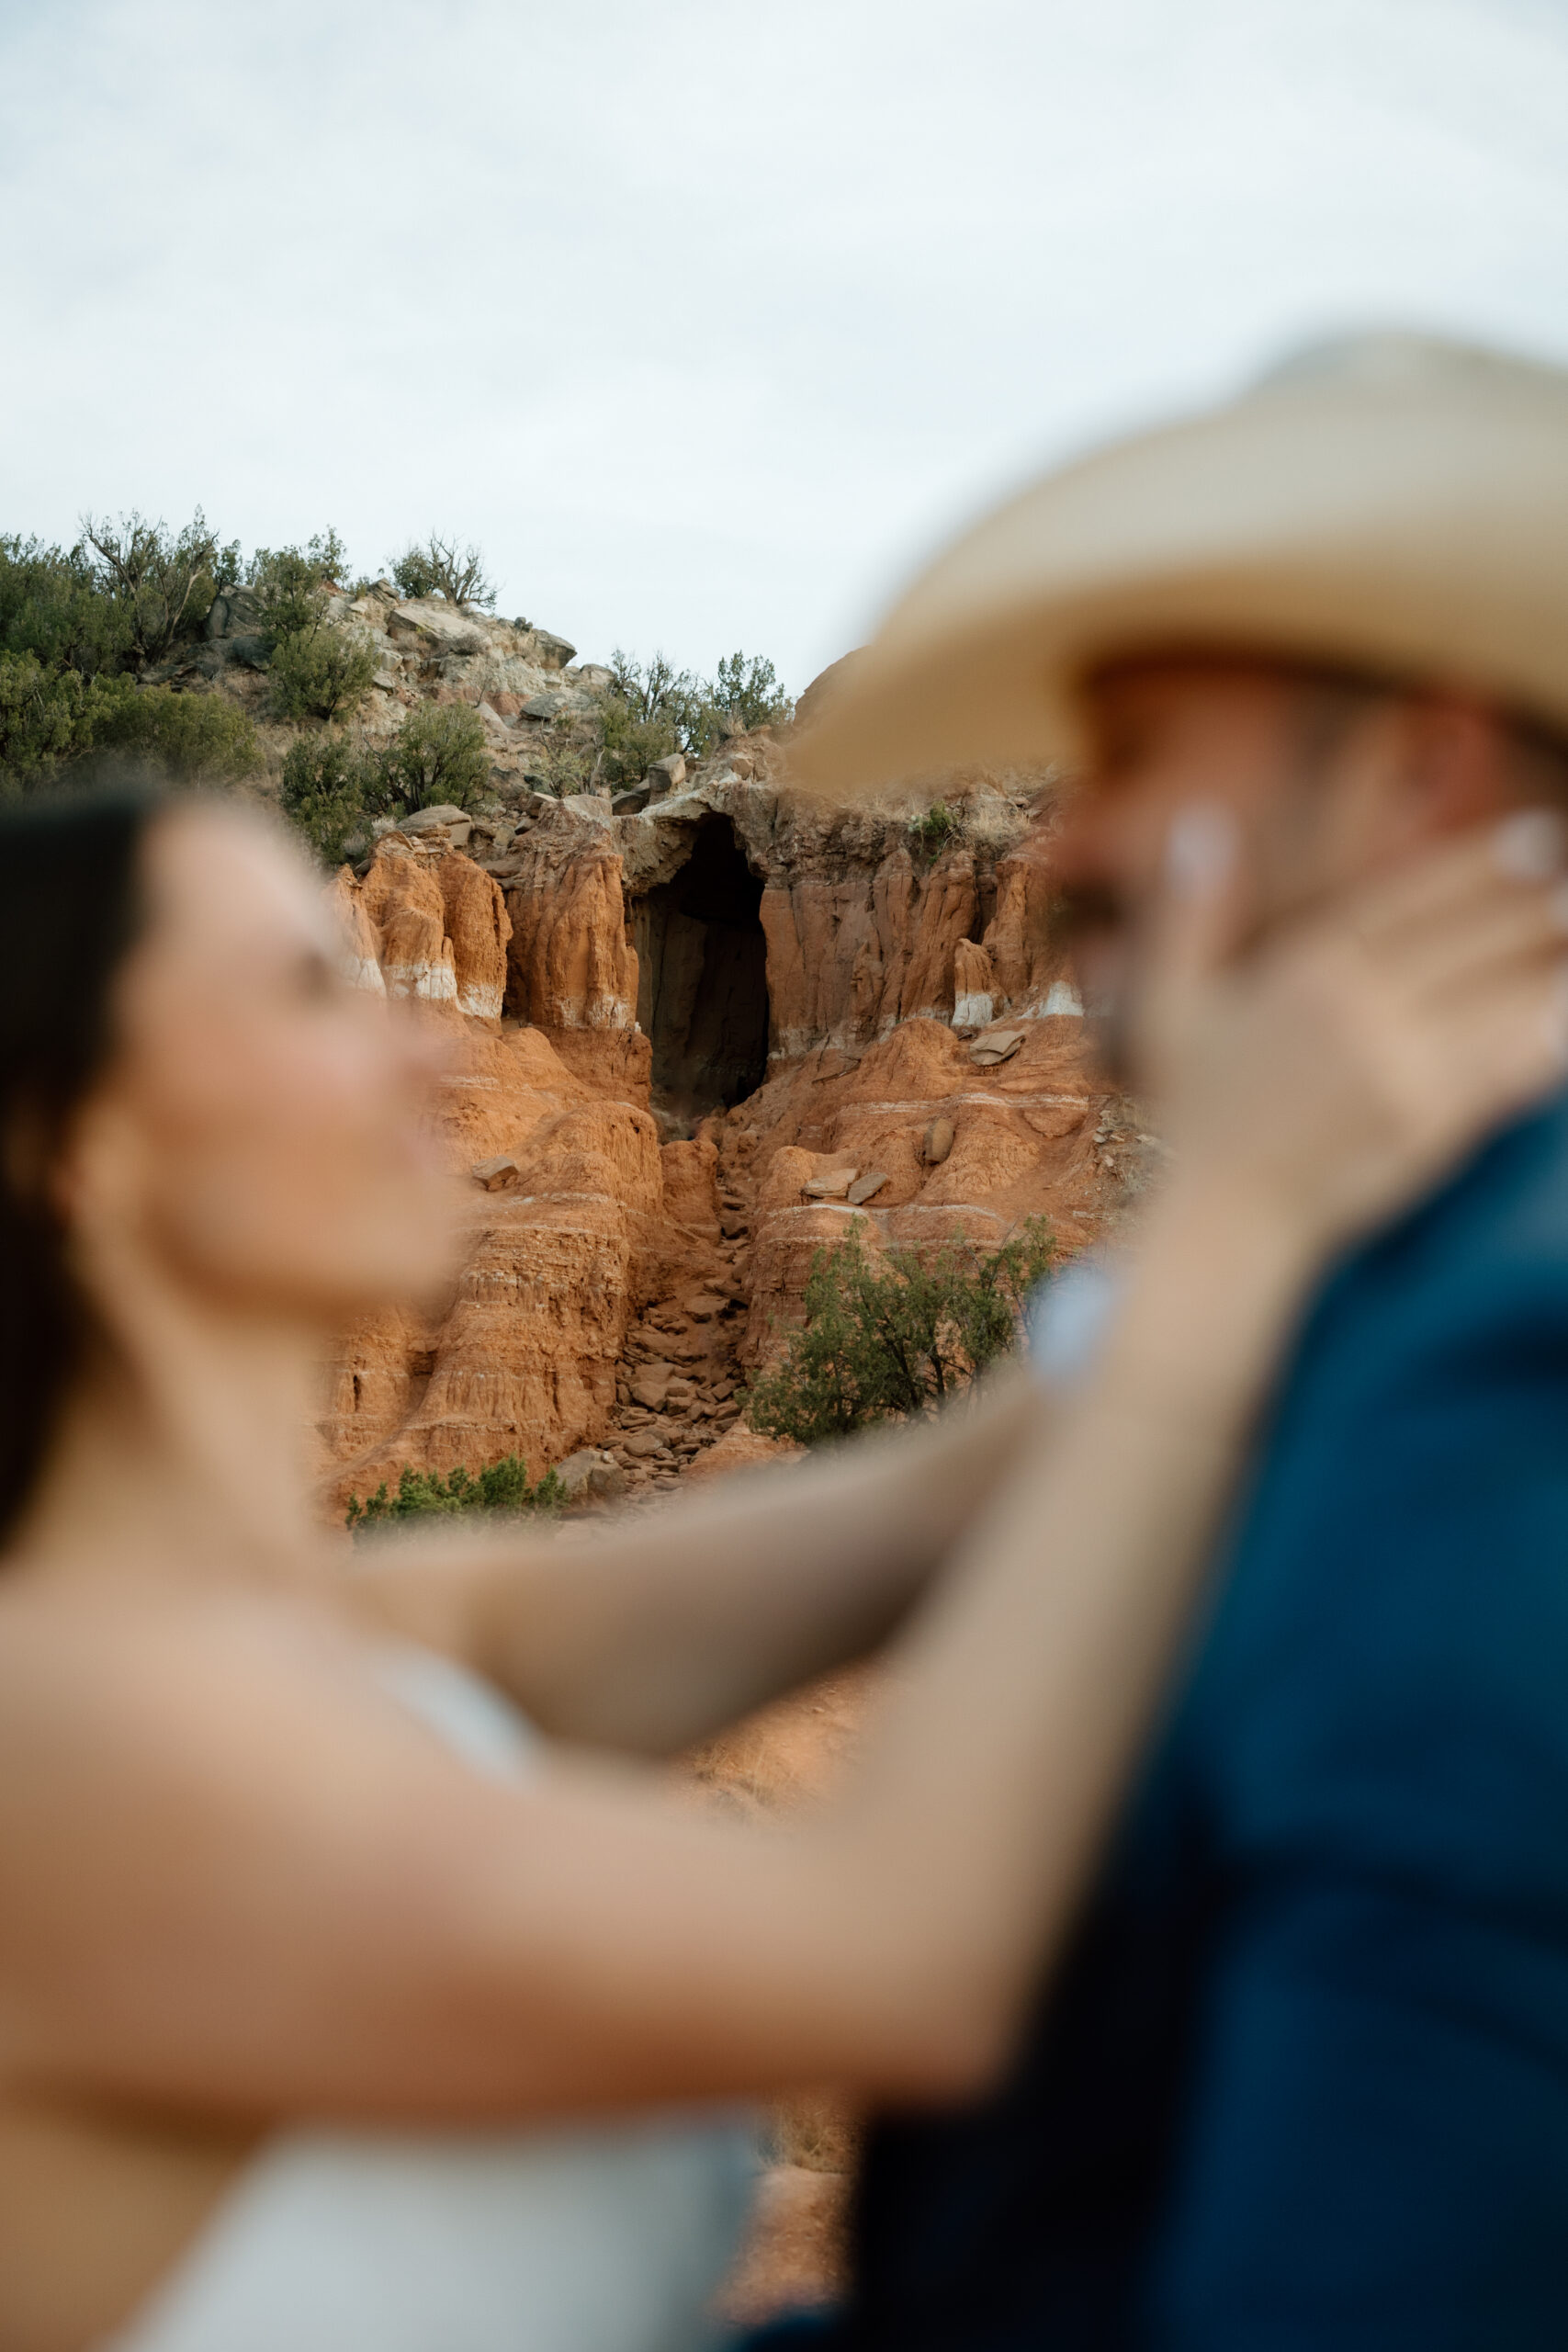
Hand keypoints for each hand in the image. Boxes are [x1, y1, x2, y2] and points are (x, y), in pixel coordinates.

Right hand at [1129, 807, 1567, 1255]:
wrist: (1224, 1218)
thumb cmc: (1198, 1113)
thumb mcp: (1174, 1003)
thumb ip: (1190, 913)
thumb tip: (1203, 823)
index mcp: (1306, 970)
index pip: (1412, 898)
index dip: (1481, 864)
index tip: (1536, 839)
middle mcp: (1357, 1009)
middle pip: (1473, 942)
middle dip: (1540, 910)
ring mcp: (1397, 1067)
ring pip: (1502, 1001)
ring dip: (1554, 971)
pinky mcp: (1428, 1125)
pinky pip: (1506, 1071)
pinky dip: (1546, 1042)